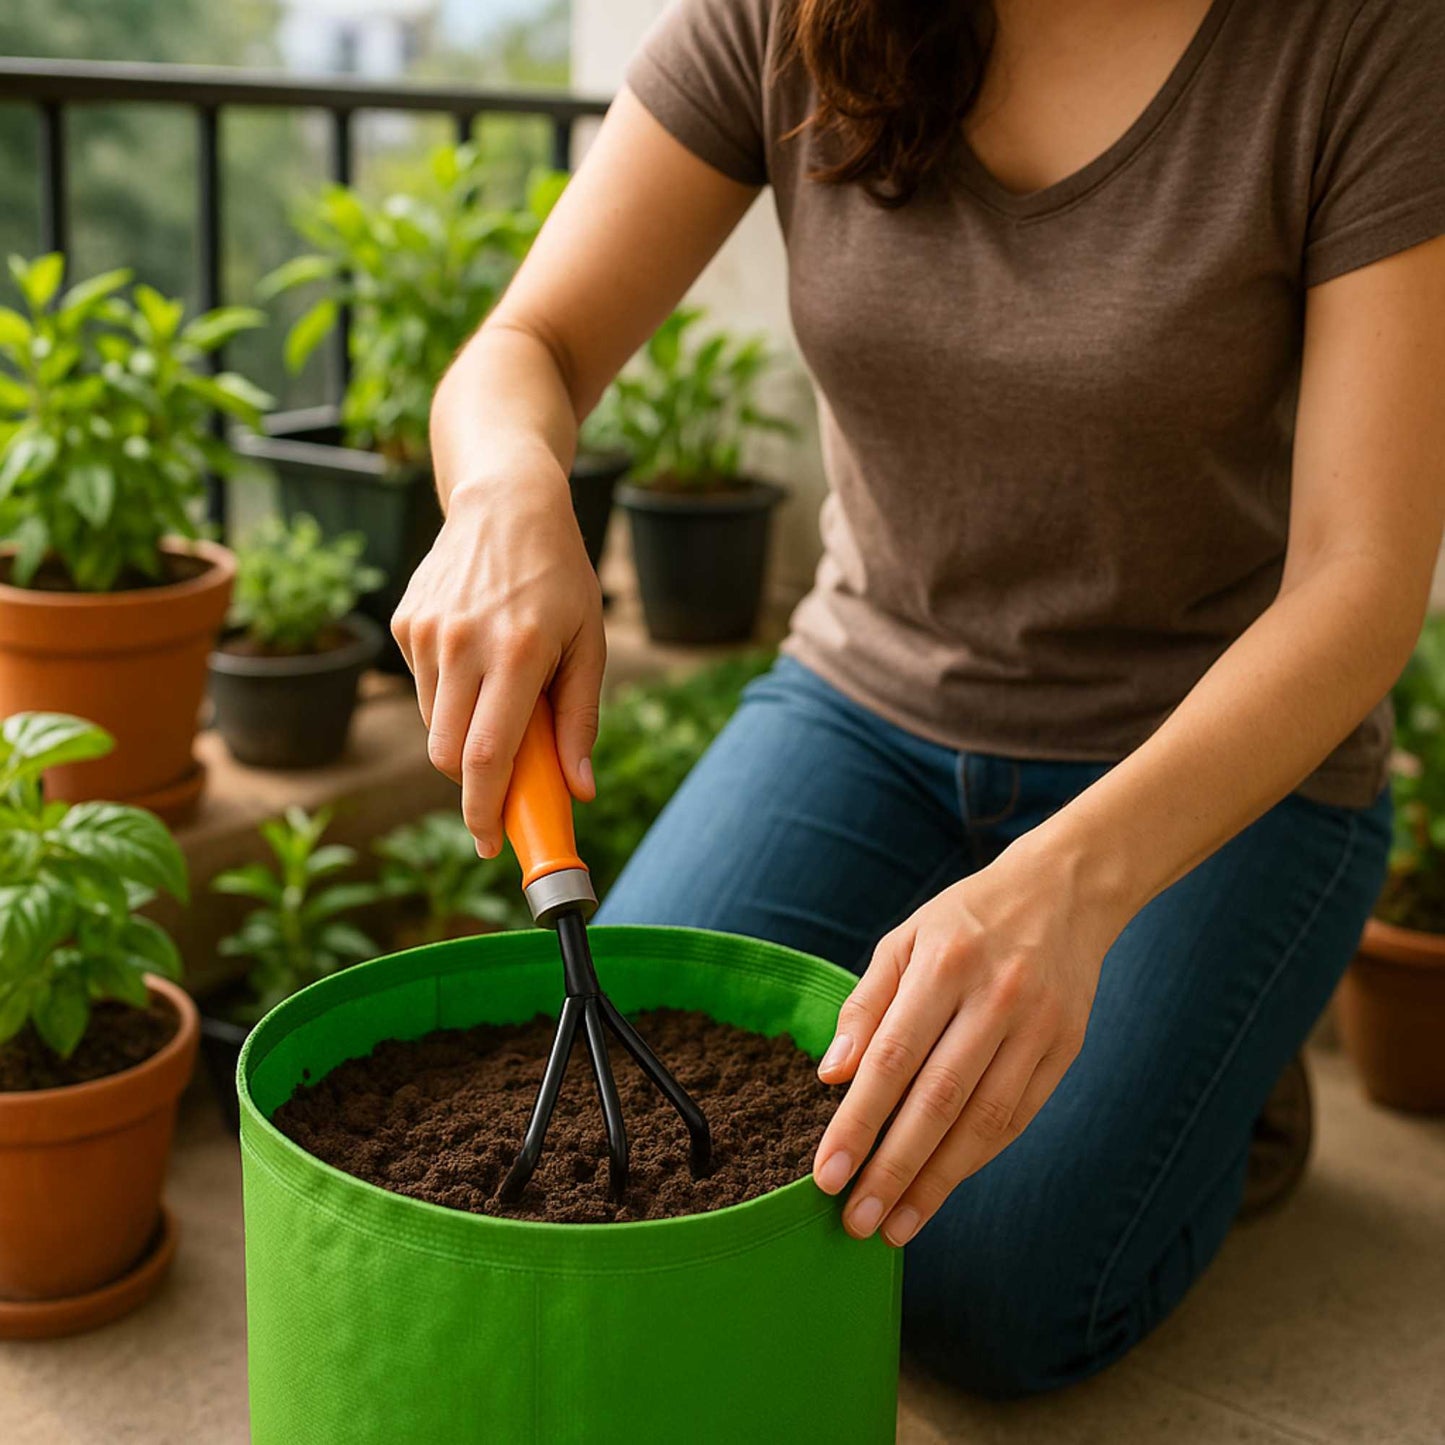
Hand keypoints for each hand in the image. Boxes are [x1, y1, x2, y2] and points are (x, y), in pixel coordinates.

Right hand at [391, 444, 603, 855]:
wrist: (506, 502)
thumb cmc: (560, 578)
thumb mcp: (590, 643)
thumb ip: (580, 719)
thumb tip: (577, 790)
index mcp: (516, 652)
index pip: (487, 755)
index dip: (484, 811)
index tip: (491, 844)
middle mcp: (463, 643)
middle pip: (448, 755)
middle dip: (473, 785)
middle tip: (502, 786)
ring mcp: (426, 633)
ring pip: (433, 726)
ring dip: (464, 735)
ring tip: (499, 694)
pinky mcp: (404, 624)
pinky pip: (422, 690)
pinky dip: (449, 697)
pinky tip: (476, 657)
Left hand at [811, 830, 1122, 1245]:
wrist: (1064, 893)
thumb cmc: (965, 921)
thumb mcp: (905, 939)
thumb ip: (866, 1005)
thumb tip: (830, 1075)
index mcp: (944, 963)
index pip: (892, 1057)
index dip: (858, 1122)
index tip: (828, 1175)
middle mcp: (995, 997)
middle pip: (938, 1100)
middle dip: (893, 1169)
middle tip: (856, 1222)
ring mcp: (1038, 1026)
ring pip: (983, 1120)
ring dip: (936, 1182)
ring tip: (895, 1225)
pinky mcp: (1067, 1049)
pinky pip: (1018, 1117)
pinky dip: (977, 1158)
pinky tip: (942, 1187)